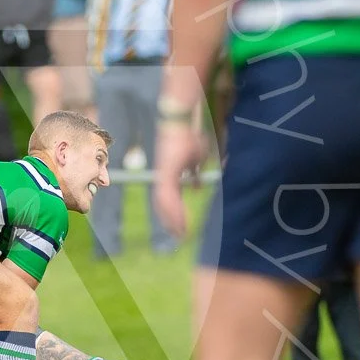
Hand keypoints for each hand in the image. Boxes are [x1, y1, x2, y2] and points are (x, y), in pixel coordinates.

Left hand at [153, 123, 204, 239]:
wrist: (180, 123)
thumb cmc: (189, 137)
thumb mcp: (196, 158)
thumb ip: (194, 174)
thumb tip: (195, 187)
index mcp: (169, 176)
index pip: (169, 199)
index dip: (173, 213)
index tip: (178, 226)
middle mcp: (164, 178)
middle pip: (164, 205)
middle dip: (171, 221)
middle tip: (177, 236)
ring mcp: (163, 176)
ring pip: (165, 204)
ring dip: (172, 219)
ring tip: (179, 233)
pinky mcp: (166, 173)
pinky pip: (168, 195)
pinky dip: (173, 209)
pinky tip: (177, 218)